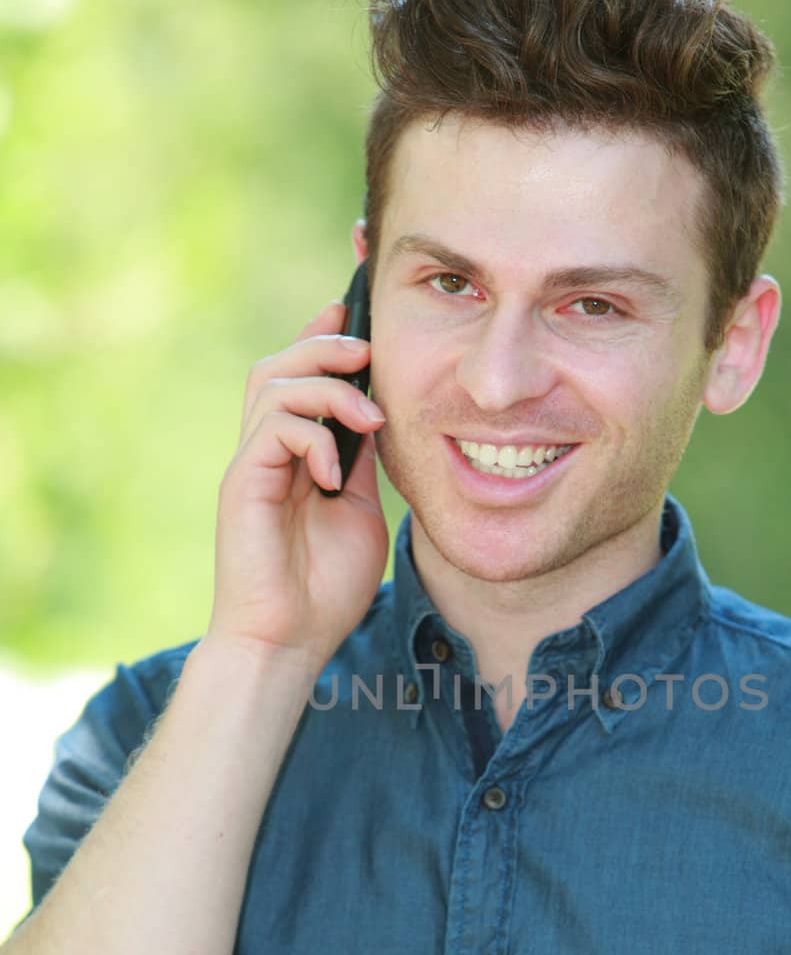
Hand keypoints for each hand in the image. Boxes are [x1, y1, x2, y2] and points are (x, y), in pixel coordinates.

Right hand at [204, 299, 389, 671]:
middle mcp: (267, 452)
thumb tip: (381, 418)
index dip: (322, 337)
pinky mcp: (244, 485)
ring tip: (369, 419)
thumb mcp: (360, 512)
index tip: (354, 313)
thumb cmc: (324, 588)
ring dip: (328, 389)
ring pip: (273, 385)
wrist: (288, 641)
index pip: (299, 378)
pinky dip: (311, 438)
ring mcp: (252, 467)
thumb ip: (362, 464)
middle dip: (325, 346)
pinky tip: (333, 473)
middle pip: (279, 366)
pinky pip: (273, 430)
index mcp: (295, 455)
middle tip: (368, 353)